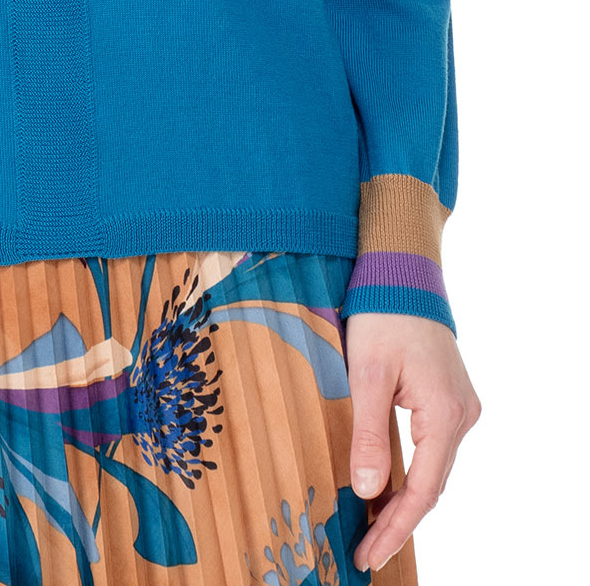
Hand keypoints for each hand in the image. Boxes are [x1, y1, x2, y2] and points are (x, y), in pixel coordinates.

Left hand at [346, 313, 480, 573]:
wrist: (402, 272)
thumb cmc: (382, 314)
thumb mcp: (367, 374)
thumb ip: (369, 434)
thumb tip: (368, 491)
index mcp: (445, 415)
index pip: (423, 491)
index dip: (394, 526)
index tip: (368, 554)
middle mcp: (462, 416)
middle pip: (431, 485)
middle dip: (397, 521)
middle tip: (365, 552)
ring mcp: (459, 408)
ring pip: (432, 469)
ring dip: (404, 500)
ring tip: (371, 530)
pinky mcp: (448, 399)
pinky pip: (431, 449)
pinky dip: (410, 473)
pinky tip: (387, 488)